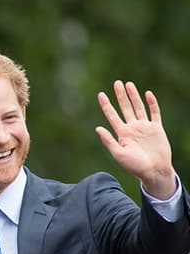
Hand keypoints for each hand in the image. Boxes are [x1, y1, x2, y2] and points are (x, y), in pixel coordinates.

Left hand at [95, 81, 175, 198]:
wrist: (153, 171)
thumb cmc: (134, 166)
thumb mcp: (118, 154)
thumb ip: (108, 141)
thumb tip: (98, 128)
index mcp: (121, 134)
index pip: (112, 116)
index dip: (106, 105)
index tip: (100, 94)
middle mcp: (132, 128)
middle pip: (125, 108)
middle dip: (120, 96)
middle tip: (116, 83)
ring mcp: (144, 127)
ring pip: (138, 107)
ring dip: (133, 96)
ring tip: (128, 84)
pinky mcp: (156, 128)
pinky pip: (154, 113)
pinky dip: (151, 103)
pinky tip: (147, 94)